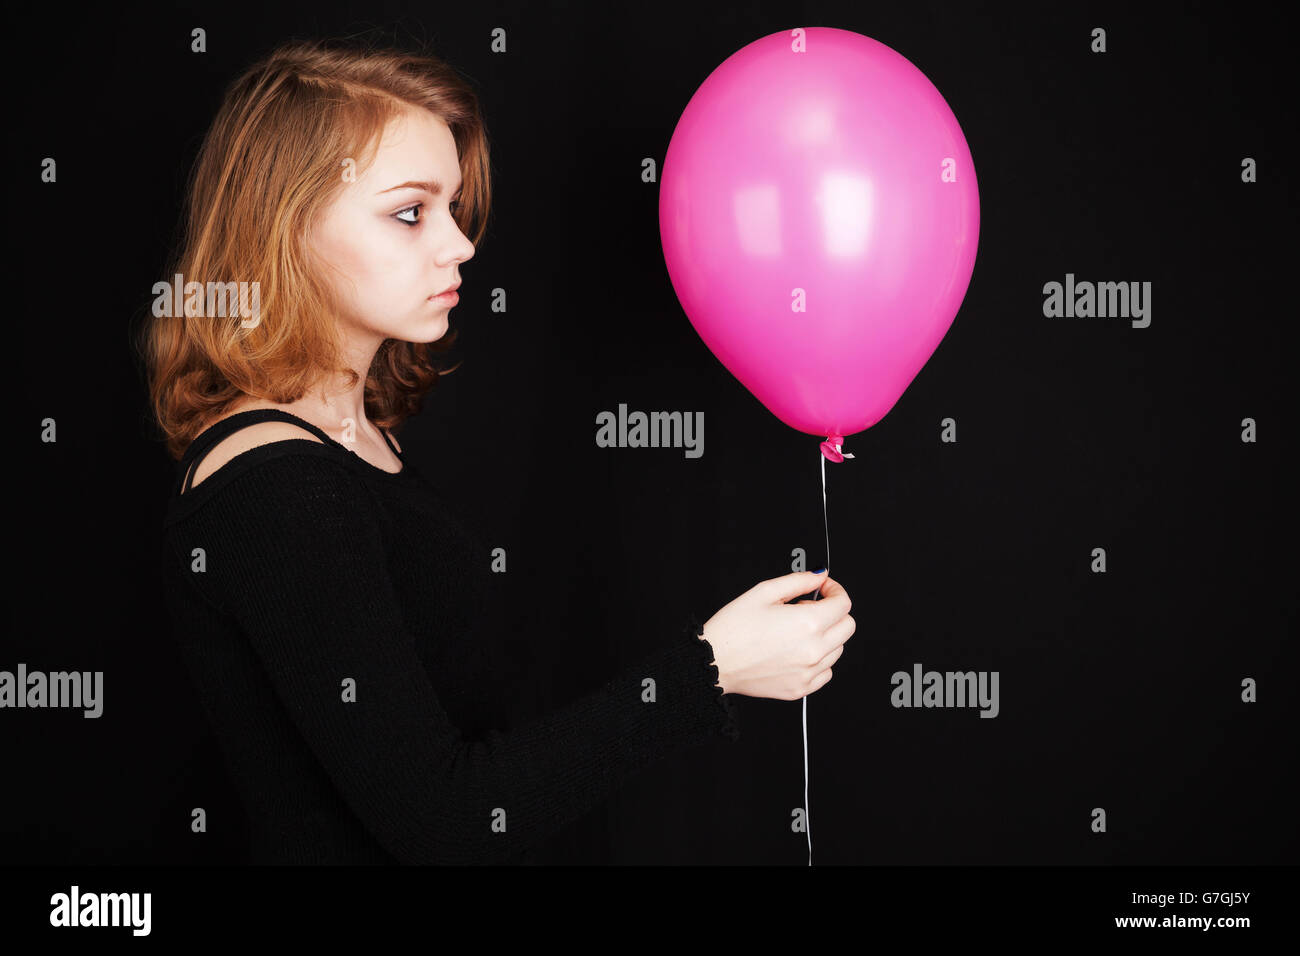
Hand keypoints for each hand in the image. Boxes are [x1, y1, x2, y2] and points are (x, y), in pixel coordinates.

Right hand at [700, 570, 853, 700]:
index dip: (834, 590)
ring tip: (797, 630)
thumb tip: (819, 577)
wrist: (715, 662)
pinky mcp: (801, 688)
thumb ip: (798, 581)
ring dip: (826, 636)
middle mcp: (813, 650)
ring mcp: (809, 672)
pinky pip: (826, 671)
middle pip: (848, 626)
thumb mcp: (763, 592)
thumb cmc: (733, 629)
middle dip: (834, 612)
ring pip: (838, 649)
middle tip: (810, 607)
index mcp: (807, 623)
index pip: (843, 603)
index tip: (824, 589)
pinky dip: (818, 659)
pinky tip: (796, 650)